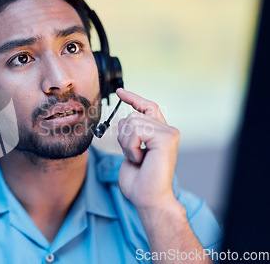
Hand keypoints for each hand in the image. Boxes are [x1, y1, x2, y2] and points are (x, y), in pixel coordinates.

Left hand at [116, 88, 180, 210]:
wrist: (148, 198)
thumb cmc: (138, 181)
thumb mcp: (130, 151)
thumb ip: (131, 134)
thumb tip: (124, 120)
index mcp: (159, 133)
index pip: (147, 107)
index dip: (133, 98)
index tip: (119, 92)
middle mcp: (167, 130)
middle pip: (132, 116)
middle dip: (123, 136)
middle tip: (133, 156)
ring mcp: (169, 133)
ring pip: (132, 122)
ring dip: (127, 143)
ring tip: (137, 158)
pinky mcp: (167, 137)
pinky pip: (136, 130)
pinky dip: (131, 146)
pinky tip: (140, 159)